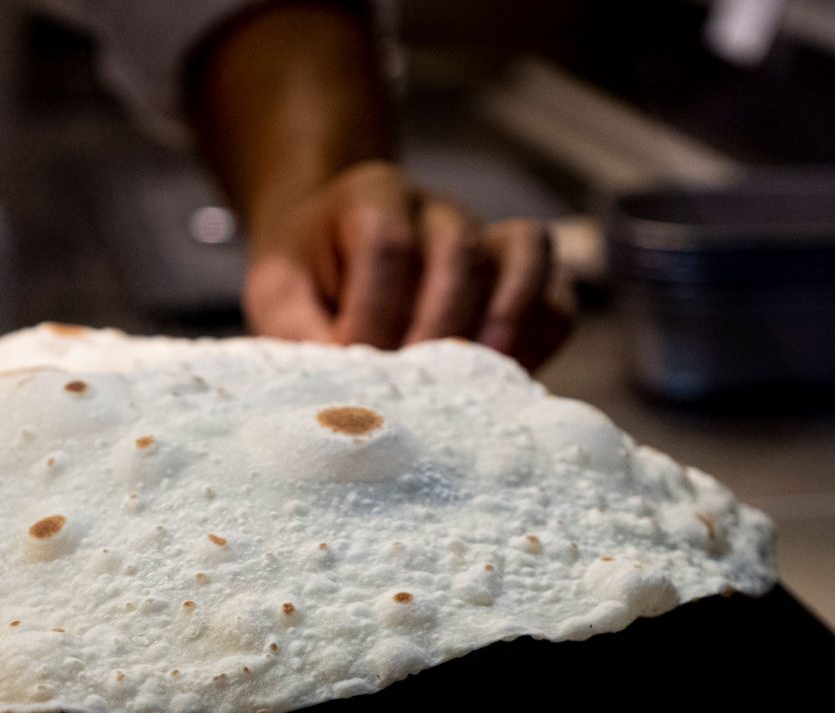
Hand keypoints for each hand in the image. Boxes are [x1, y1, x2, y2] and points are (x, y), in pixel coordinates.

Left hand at [243, 161, 573, 368]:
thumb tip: (335, 393)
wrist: (333, 248)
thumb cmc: (307, 276)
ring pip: (522, 259)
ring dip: (506, 322)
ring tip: (486, 379)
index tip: (351, 367)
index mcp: (372, 197)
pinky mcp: (517, 278)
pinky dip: (543, 333)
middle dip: (436, 329)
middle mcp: (437, 209)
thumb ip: (295, 331)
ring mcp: (487, 237)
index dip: (373, 314)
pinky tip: (514, 378)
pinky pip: (556, 293)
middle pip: (458, 254)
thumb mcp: (278, 293)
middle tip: (413, 392)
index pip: (387, 245)